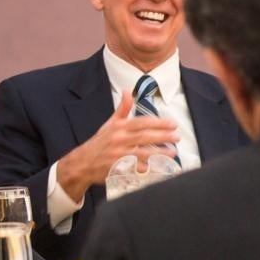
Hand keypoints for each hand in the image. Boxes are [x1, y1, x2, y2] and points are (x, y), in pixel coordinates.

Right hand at [56, 91, 178, 200]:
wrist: (83, 162)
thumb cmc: (100, 142)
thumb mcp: (110, 124)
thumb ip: (122, 109)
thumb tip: (127, 90)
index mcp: (118, 127)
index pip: (142, 123)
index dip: (158, 123)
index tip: (173, 124)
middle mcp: (118, 140)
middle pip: (144, 137)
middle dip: (163, 136)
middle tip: (177, 137)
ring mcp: (118, 155)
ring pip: (142, 153)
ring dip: (159, 153)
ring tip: (173, 152)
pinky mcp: (118, 169)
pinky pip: (137, 169)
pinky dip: (149, 169)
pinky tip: (161, 168)